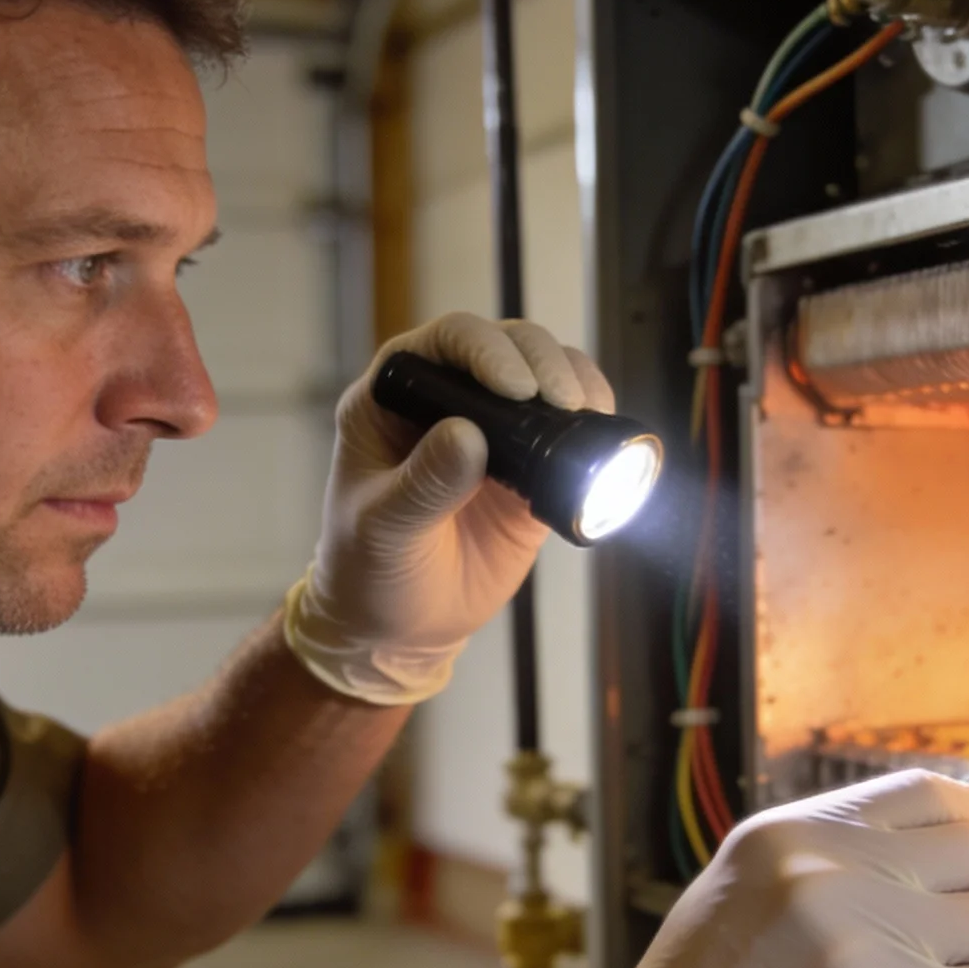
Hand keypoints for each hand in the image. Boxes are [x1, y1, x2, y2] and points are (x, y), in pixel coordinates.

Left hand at [282, 313, 612, 705]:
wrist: (399, 625)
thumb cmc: (368, 570)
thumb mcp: (383, 529)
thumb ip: (423, 484)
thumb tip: (467, 434)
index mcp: (393, 397)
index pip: (444, 342)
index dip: (484, 351)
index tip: (514, 389)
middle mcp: (446, 398)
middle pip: (506, 344)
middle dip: (541, 363)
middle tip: (563, 403)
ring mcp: (493, 429)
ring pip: (544, 374)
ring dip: (574, 383)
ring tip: (586, 415)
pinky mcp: (531, 466)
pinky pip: (569, 429)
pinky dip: (592, 425)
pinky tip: (600, 438)